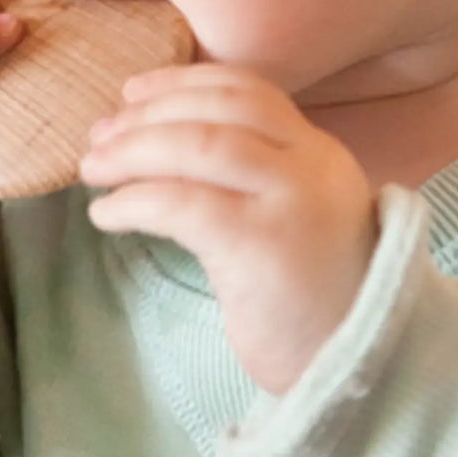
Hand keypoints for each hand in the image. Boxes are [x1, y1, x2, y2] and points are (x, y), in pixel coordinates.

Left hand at [79, 63, 377, 394]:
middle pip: (218, 111)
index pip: (247, 90)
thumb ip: (252, 178)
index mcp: (318, 152)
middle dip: (148, 114)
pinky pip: (185, 204)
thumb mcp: (292, 218)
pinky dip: (135, 201)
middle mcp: (311, 165)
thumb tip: (157, 143)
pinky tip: (105, 215)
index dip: (183, 82)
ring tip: (92, 170)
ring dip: (133, 151)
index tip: (133, 91)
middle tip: (99, 135)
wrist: (364, 374)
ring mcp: (291, 202)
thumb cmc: (312, 301)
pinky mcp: (263, 247)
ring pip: (199, 146)